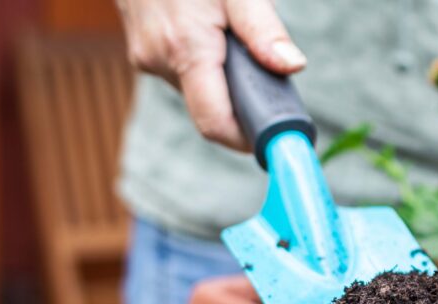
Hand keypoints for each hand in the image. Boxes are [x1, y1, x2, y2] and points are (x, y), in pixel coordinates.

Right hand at [116, 0, 306, 149]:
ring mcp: (147, 58)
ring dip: (225, 78)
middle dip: (243, 98)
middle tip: (266, 73)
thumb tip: (292, 67)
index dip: (248, 138)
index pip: (216, 124)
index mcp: (185, 51)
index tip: (276, 135)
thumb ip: (263, 30)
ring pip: (199, 90)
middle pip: (212, 108)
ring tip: (234, 40)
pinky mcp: (144, 52)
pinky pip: (184, 73)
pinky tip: (212, 34)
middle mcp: (159, 62)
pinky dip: (206, 63)